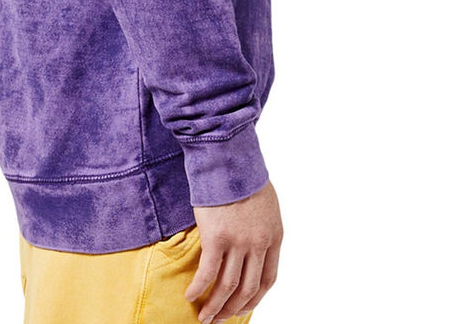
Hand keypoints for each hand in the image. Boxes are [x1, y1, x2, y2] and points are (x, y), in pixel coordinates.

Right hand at [184, 179, 282, 322]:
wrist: (228, 158)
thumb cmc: (242, 175)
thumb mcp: (265, 204)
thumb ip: (262, 228)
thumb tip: (253, 246)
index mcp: (274, 236)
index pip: (268, 279)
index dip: (254, 299)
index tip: (242, 308)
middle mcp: (259, 243)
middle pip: (248, 289)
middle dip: (232, 309)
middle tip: (219, 320)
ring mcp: (238, 242)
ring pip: (228, 286)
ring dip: (215, 307)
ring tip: (204, 318)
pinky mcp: (216, 237)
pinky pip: (208, 273)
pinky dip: (199, 288)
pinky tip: (190, 295)